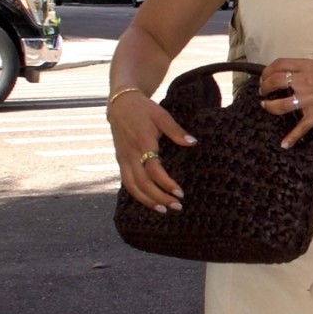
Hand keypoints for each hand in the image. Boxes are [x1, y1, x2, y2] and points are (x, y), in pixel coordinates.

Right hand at [109, 89, 194, 209]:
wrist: (120, 104)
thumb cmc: (143, 109)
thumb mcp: (161, 115)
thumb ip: (176, 130)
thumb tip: (192, 142)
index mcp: (142, 142)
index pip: (153, 168)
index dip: (166, 183)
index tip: (180, 192)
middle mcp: (130, 153)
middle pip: (142, 182)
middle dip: (159, 197)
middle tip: (176, 206)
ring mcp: (123, 159)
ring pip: (132, 186)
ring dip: (147, 201)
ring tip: (163, 210)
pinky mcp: (120, 161)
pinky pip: (127, 182)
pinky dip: (138, 195)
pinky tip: (150, 201)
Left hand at [259, 58, 312, 147]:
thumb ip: (303, 70)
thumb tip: (288, 76)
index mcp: (306, 67)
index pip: (279, 64)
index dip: (267, 71)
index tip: (264, 77)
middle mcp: (305, 81)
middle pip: (275, 82)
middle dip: (265, 87)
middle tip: (263, 92)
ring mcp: (310, 99)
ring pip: (281, 104)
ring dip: (269, 107)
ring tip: (266, 106)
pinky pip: (300, 128)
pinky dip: (291, 137)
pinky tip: (284, 144)